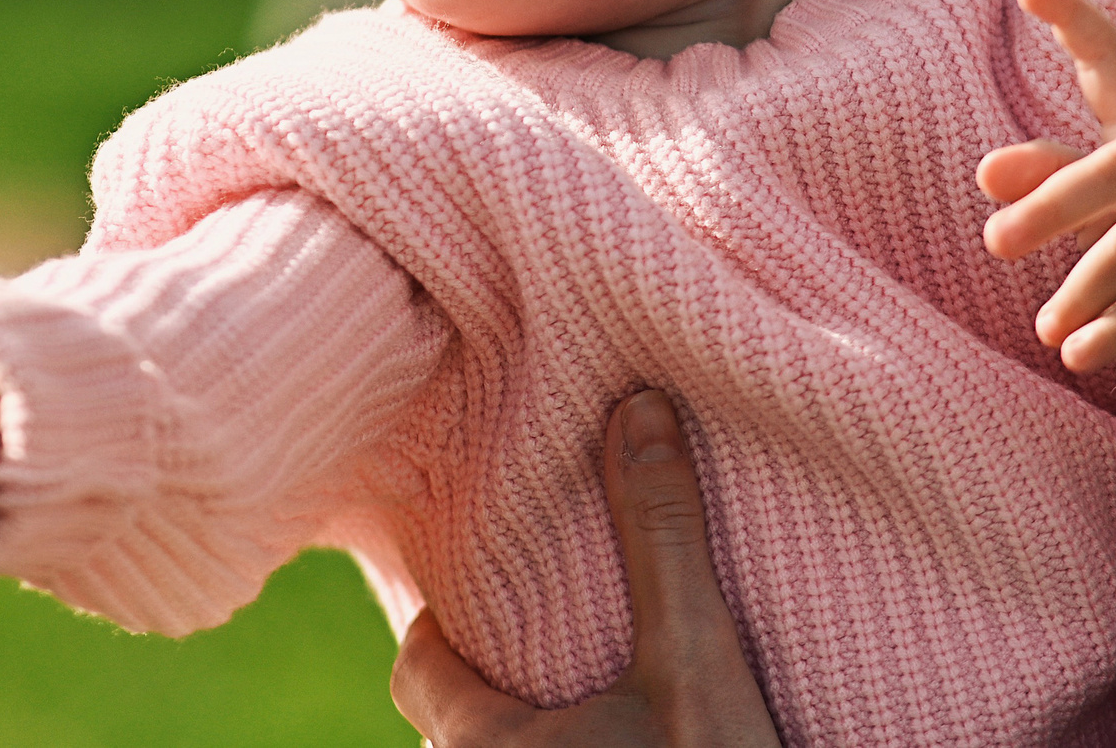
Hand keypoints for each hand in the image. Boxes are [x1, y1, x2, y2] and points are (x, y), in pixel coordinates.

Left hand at [390, 391, 780, 747]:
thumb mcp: (697, 663)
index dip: (443, 621)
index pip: (419, 665)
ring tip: (592, 696)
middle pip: (457, 728)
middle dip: (494, 682)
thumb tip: (638, 402)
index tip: (482, 586)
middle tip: (546, 629)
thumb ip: (663, 537)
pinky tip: (626, 746)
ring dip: (534, 737)